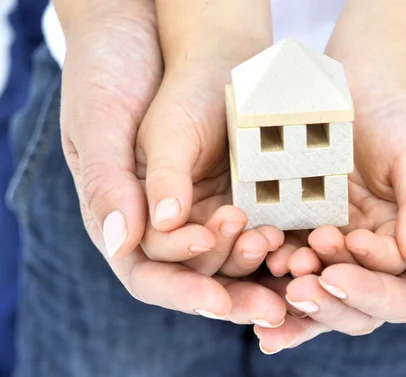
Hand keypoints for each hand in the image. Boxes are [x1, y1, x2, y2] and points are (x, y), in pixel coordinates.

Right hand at [59, 0, 286, 326]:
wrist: (168, 40)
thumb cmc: (120, 74)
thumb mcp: (106, 122)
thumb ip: (113, 181)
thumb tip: (125, 240)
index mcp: (123, 214)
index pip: (148, 272)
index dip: (183, 288)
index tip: (217, 298)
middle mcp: (162, 221)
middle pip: (195, 276)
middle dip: (231, 293)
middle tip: (271, 306)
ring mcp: (198, 207)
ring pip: (229, 257)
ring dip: (258, 266)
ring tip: (286, 258)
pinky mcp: (231, 190)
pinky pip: (254, 226)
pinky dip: (275, 241)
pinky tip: (298, 246)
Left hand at [254, 59, 405, 351]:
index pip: (402, 298)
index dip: (367, 292)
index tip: (333, 277)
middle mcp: (400, 264)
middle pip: (359, 301)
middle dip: (327, 298)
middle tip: (294, 287)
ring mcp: (368, 242)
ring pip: (328, 278)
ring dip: (300, 280)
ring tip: (273, 266)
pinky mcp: (342, 217)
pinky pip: (310, 244)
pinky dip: (287, 250)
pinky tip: (261, 250)